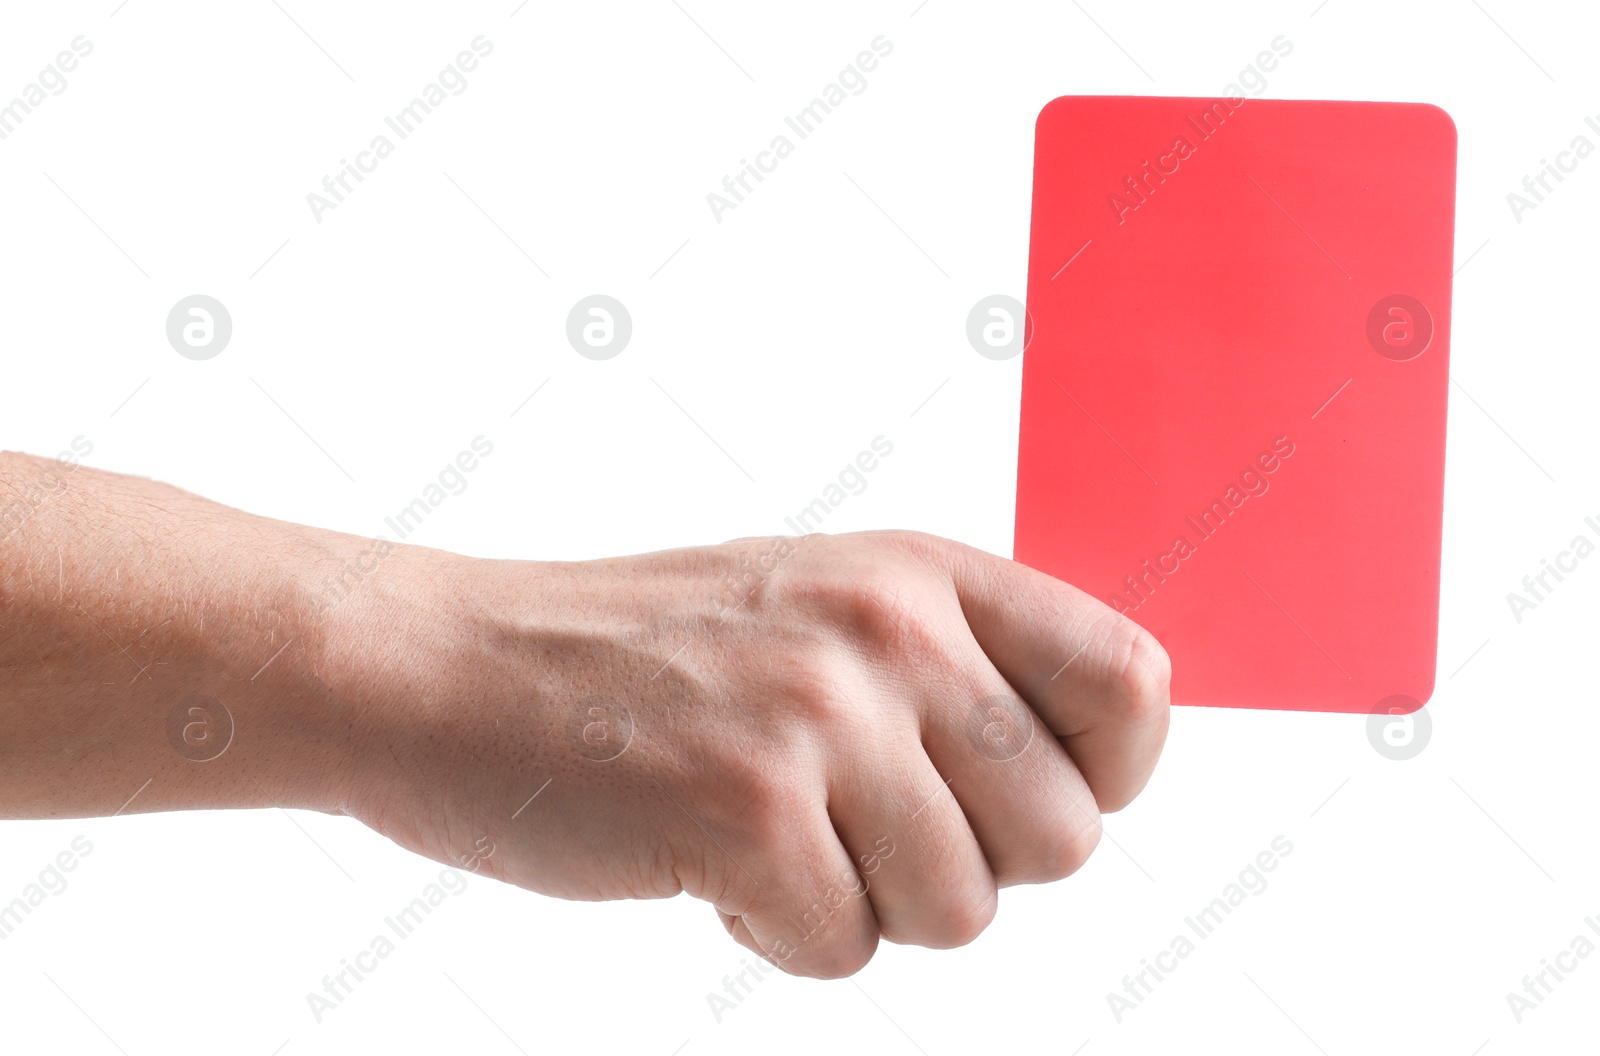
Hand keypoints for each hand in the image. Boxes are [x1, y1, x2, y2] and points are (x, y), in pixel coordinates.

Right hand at [326, 529, 1170, 977]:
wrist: (439, 668)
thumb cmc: (631, 655)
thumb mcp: (816, 605)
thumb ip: (952, 667)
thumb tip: (1092, 783)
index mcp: (919, 572)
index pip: (1131, 683)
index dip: (1105, 774)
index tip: (1014, 800)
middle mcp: (889, 627)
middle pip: (1064, 836)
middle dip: (969, 868)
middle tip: (855, 830)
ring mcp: (818, 714)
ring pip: (962, 911)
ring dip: (867, 905)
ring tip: (769, 833)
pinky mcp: (746, 807)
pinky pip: (843, 949)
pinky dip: (779, 932)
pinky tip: (705, 861)